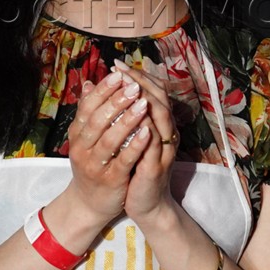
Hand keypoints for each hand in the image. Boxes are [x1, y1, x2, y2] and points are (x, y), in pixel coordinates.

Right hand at [64, 70, 151, 222]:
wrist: (89, 203)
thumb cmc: (92, 164)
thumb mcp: (86, 138)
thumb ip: (89, 111)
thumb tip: (88, 83)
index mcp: (77, 134)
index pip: (87, 107)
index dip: (103, 90)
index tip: (118, 74)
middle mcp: (82, 148)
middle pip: (98, 120)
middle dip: (116, 101)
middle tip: (133, 85)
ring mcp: (95, 165)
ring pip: (110, 139)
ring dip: (127, 120)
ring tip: (143, 103)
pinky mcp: (110, 180)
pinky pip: (123, 160)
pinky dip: (135, 145)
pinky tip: (148, 131)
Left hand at [111, 59, 182, 225]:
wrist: (147, 205)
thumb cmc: (136, 170)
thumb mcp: (127, 141)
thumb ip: (120, 117)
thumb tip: (103, 91)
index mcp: (159, 126)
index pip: (153, 92)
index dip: (137, 76)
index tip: (117, 64)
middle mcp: (166, 133)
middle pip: (158, 98)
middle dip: (138, 81)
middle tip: (120, 68)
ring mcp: (164, 149)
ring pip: (160, 116)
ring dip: (144, 99)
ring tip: (127, 85)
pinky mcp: (157, 165)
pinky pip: (154, 142)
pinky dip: (145, 127)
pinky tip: (134, 116)